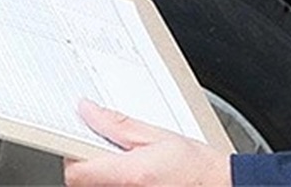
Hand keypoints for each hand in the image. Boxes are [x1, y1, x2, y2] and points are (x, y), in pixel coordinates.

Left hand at [64, 100, 230, 186]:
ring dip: (101, 172)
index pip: (76, 170)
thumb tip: (87, 111)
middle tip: (109, 148)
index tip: (77, 139)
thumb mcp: (156, 135)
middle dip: (89, 160)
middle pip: (82, 181)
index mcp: (129, 175)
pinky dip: (112, 180)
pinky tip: (132, 173)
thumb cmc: (195, 166)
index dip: (72, 153)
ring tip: (126, 162)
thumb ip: (117, 124)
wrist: (219, 186)